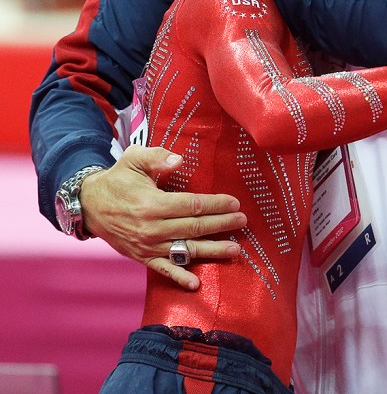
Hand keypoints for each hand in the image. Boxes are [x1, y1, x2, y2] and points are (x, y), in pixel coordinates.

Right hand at [80, 145, 246, 289]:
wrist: (90, 205)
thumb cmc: (118, 179)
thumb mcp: (134, 159)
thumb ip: (157, 156)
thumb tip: (180, 159)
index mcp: (152, 203)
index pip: (191, 206)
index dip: (215, 204)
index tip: (234, 202)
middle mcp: (152, 228)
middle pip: (194, 228)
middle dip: (222, 225)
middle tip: (243, 221)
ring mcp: (147, 246)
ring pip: (185, 250)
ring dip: (212, 251)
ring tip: (235, 250)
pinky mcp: (142, 257)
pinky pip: (163, 270)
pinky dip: (179, 277)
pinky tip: (196, 284)